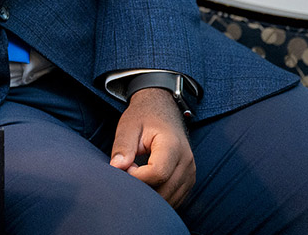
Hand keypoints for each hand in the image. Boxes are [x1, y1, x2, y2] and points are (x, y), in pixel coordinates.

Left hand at [109, 88, 195, 207]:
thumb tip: (116, 167)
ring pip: (170, 198)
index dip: (137, 176)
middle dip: (142, 188)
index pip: (157, 173)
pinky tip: (147, 183)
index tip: (126, 167)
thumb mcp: (129, 126)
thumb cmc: (144, 117)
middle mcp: (186, 160)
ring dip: (150, 195)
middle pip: (165, 190)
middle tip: (129, 172)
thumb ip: (123, 146)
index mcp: (172, 145)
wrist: (162, 110)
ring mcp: (190, 172)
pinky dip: (159, 197)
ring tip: (138, 174)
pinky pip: (175, 198)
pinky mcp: (188, 180)